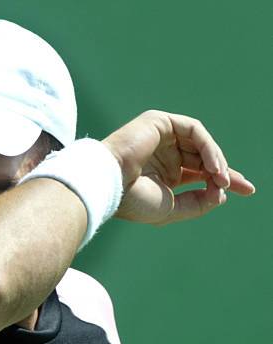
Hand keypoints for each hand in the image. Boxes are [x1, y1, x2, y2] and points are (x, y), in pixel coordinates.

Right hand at [102, 110, 255, 225]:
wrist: (109, 184)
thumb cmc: (133, 201)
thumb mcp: (172, 208)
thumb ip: (198, 203)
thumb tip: (222, 194)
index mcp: (163, 177)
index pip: (199, 175)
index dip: (222, 182)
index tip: (246, 191)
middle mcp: (164, 156)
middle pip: (204, 159)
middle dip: (225, 172)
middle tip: (243, 187)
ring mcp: (162, 138)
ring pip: (201, 144)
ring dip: (216, 162)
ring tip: (223, 180)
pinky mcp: (160, 122)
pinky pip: (194, 130)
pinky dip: (207, 147)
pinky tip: (212, 166)